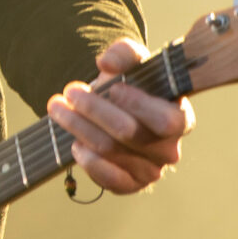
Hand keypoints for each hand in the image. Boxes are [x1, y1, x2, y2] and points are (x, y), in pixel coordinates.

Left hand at [47, 37, 193, 194]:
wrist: (114, 110)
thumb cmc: (129, 84)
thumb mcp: (131, 61)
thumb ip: (123, 53)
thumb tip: (106, 63)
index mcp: (180, 119)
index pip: (165, 120)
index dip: (138, 104)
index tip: (112, 87)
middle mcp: (169, 149)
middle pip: (128, 133)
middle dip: (94, 109)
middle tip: (70, 90)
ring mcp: (151, 171)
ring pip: (110, 150)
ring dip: (78, 127)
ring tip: (57, 107)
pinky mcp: (130, 185)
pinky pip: (108, 179)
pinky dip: (87, 161)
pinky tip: (75, 144)